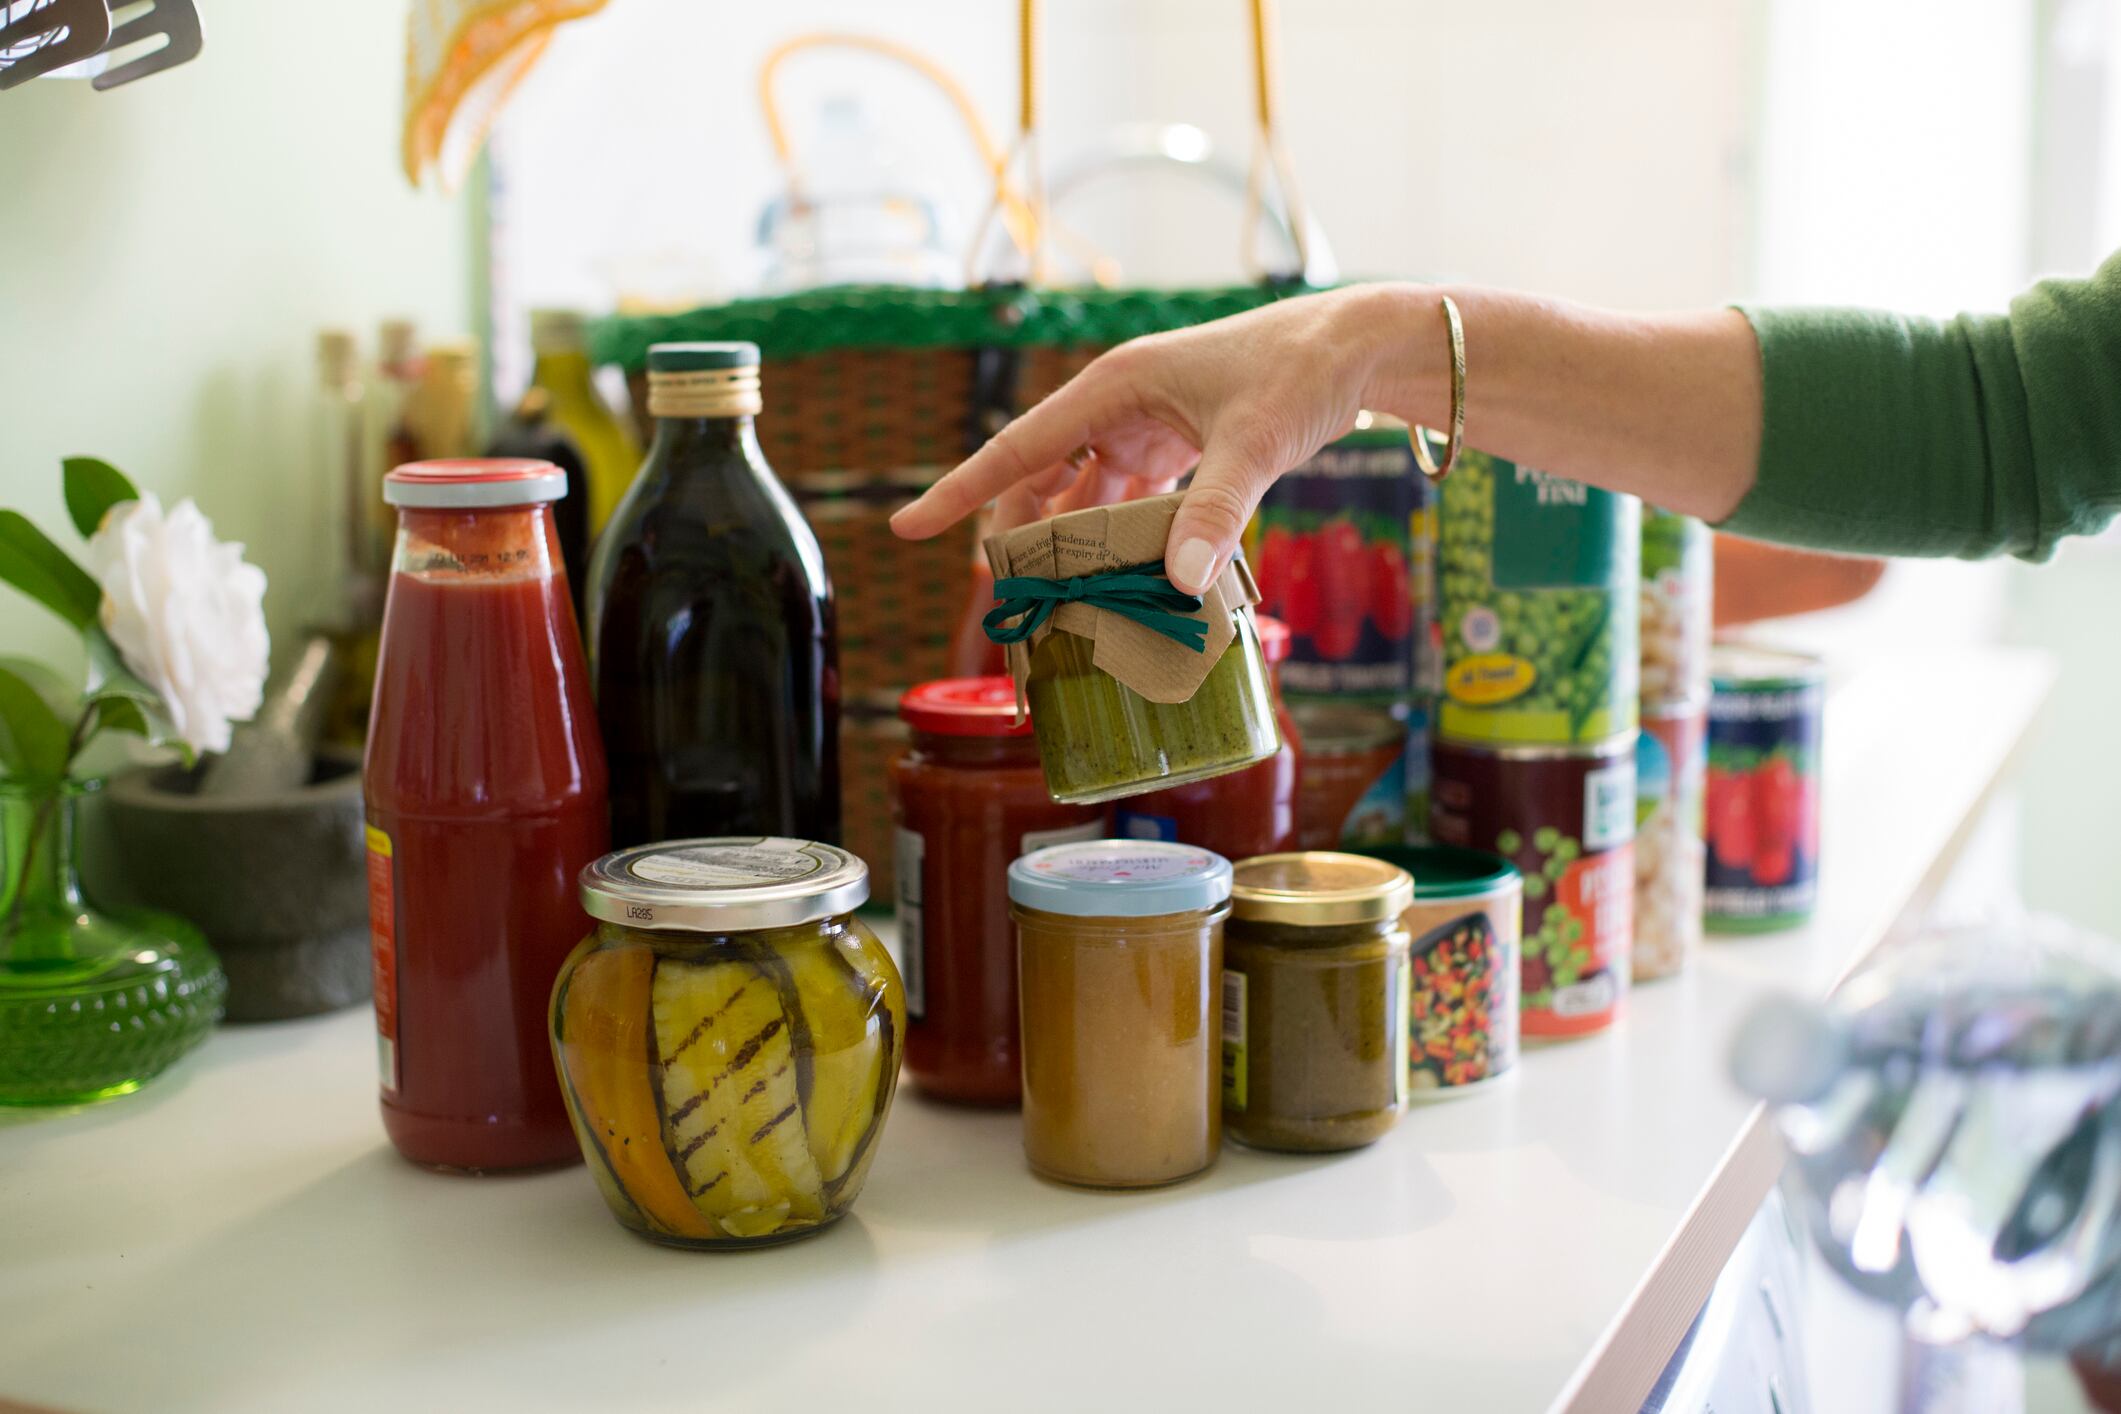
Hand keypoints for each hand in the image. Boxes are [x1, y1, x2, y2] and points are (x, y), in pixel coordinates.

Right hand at [890, 285, 1438, 592]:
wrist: (1362, 343)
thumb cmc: (1304, 370)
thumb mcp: (1257, 441)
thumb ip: (1217, 510)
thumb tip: (1179, 582)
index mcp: (1116, 385)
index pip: (1018, 448)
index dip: (961, 492)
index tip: (907, 529)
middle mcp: (1120, 402)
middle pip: (1043, 479)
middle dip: (1021, 538)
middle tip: (1009, 603)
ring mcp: (1148, 424)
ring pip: (1085, 494)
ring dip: (1073, 545)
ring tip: (1058, 605)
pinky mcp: (1178, 444)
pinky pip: (1129, 499)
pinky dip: (1121, 539)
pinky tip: (1124, 581)